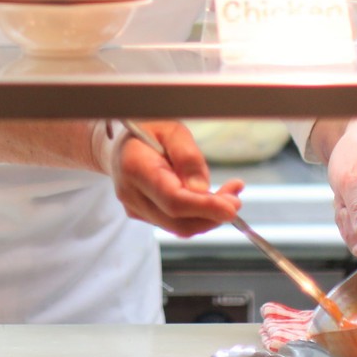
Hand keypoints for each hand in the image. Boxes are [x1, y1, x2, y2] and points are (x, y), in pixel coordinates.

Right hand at [98, 120, 244, 235]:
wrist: (120, 142)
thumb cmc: (148, 130)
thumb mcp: (172, 130)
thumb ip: (188, 156)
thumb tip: (202, 189)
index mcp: (135, 167)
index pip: (172, 199)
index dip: (205, 207)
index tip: (232, 207)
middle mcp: (131, 193)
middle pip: (178, 221)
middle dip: (212, 215)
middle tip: (236, 200)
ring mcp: (134, 208)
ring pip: (179, 227)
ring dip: (209, 216)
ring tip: (229, 194)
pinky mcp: (142, 215)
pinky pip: (174, 223)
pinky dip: (197, 216)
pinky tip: (209, 198)